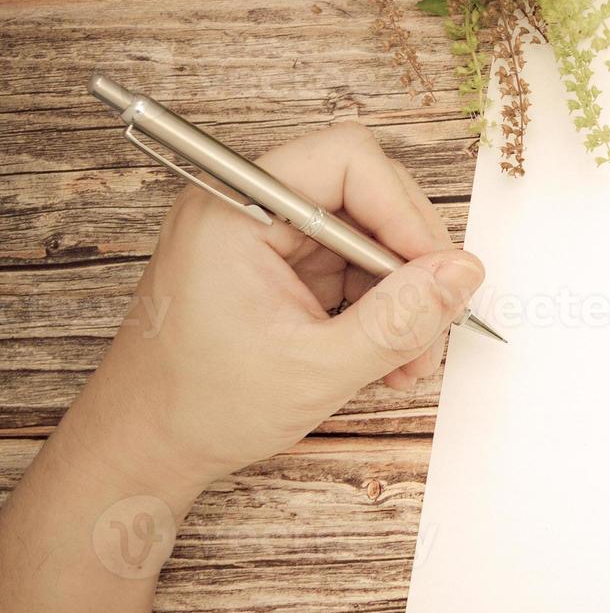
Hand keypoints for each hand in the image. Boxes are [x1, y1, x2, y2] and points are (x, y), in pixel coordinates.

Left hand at [64, 120, 483, 499]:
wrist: (143, 451)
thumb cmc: (200, 408)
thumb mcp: (317, 368)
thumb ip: (398, 320)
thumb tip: (463, 275)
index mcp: (238, 210)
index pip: (348, 161)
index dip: (404, 211)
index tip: (435, 273)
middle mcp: (248, 210)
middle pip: (365, 196)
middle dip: (409, 264)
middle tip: (432, 325)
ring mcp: (263, 240)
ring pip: (366, 238)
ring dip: (400, 296)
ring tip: (409, 360)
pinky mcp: (275, 271)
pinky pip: (348, 270)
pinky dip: (377, 311)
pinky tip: (386, 357)